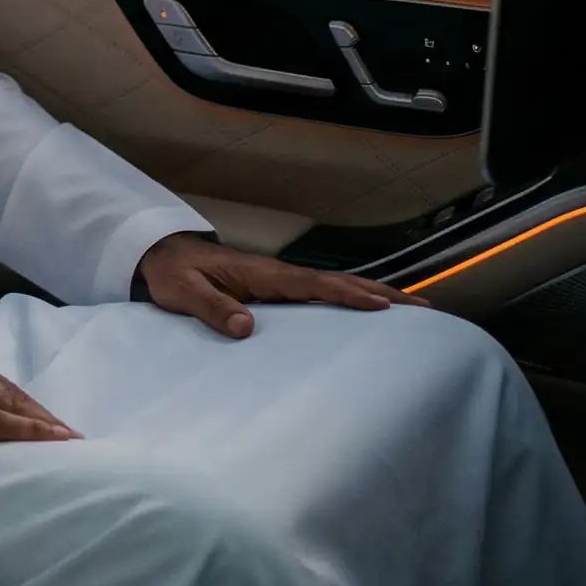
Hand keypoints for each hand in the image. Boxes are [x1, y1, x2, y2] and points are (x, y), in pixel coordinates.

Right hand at [0, 347, 78, 467]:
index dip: (16, 399)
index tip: (36, 416)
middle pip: (6, 389)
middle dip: (37, 411)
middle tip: (63, 432)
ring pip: (10, 403)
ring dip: (44, 422)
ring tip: (68, 440)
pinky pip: (1, 422)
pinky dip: (33, 430)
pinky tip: (57, 440)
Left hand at [135, 231, 426, 338]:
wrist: (158, 256)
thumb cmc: (172, 274)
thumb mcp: (183, 291)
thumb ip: (212, 308)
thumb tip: (245, 328)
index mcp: (264, 274)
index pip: (316, 284)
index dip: (350, 296)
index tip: (385, 308)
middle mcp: (279, 275)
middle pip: (340, 283)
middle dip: (383, 295)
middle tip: (427, 312)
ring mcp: (280, 282)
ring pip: (336, 287)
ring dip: (374, 297)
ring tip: (415, 313)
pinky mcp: (276, 291)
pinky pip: (321, 295)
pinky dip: (350, 301)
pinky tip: (368, 315)